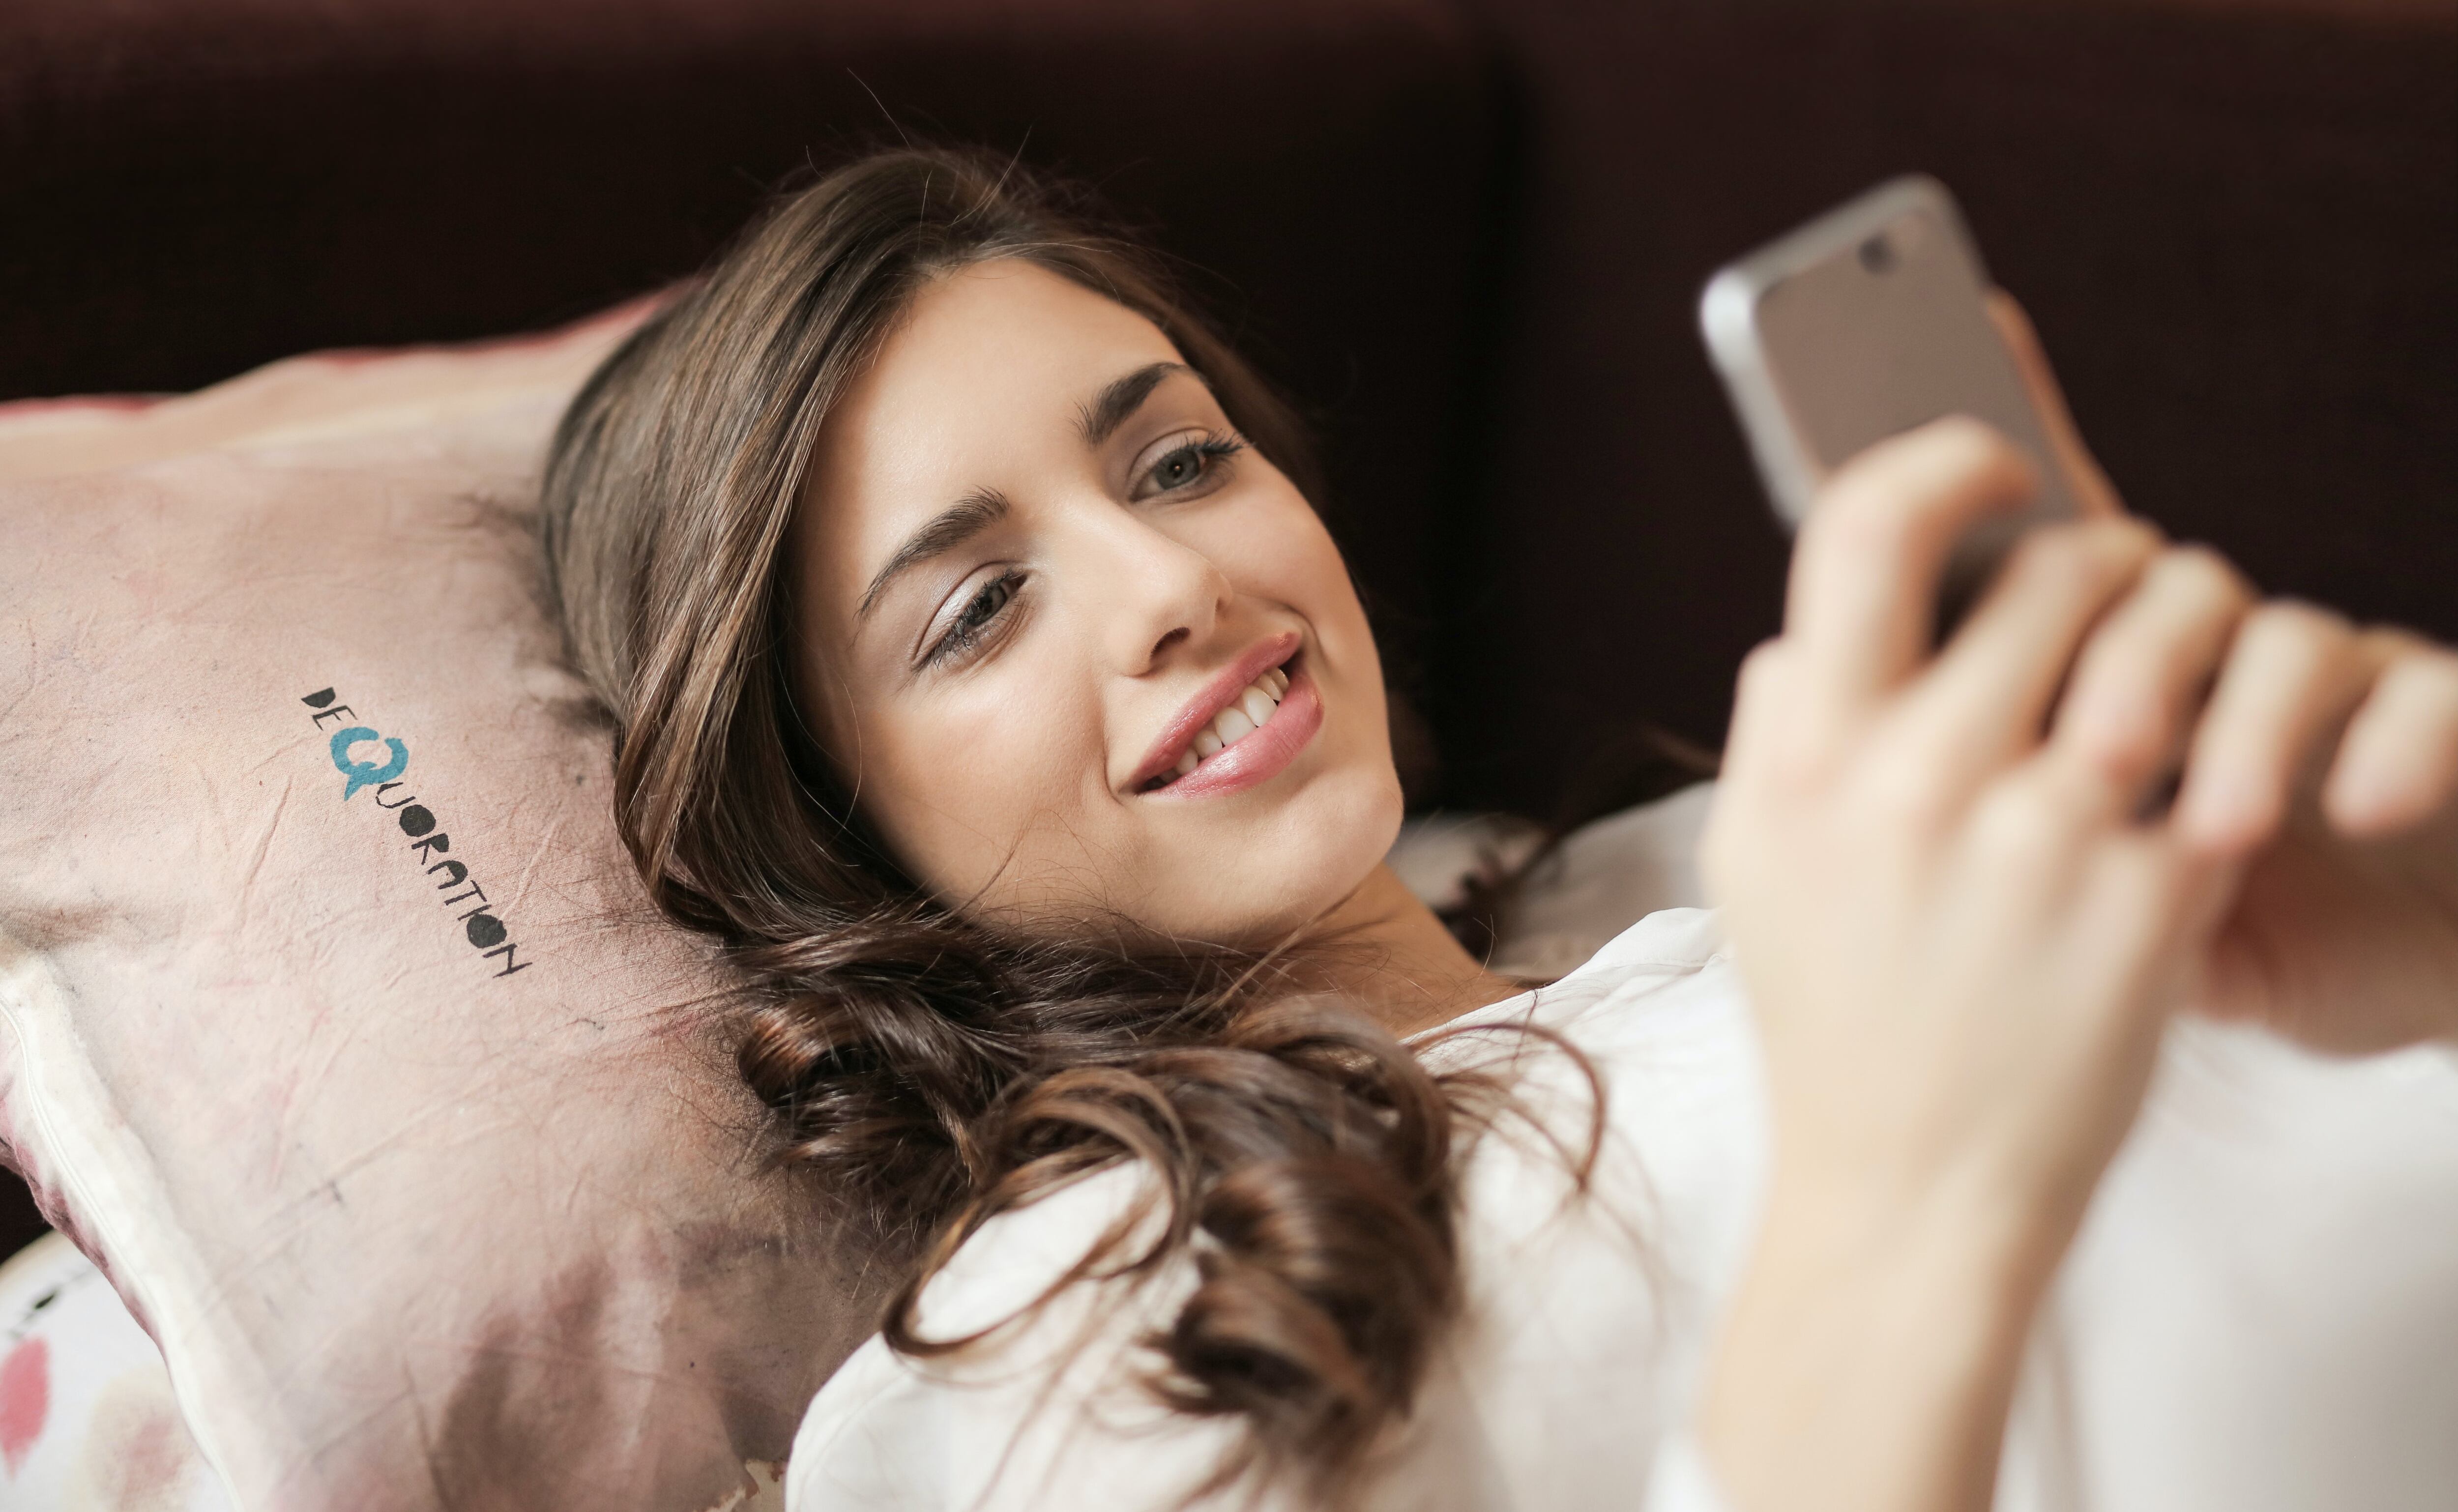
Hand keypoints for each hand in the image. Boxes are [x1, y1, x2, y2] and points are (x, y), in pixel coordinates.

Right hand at [1700, 418, 2247, 1511]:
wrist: (1914, 1191)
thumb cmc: (1835, 1017)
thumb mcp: (1747, 864)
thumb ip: (1769, 728)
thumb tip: (1807, 623)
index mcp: (1803, 761)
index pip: (1868, 528)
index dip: (1943, 462)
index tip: (1994, 467)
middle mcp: (1911, 784)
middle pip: (2044, 568)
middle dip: (2096, 551)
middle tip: (2113, 577)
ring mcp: (2036, 840)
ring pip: (2155, 631)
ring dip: (2182, 615)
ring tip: (2178, 645)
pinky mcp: (2145, 899)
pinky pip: (2221, 749)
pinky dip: (2229, 733)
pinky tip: (2212, 755)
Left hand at [1995, 294, 2457, 1050]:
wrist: (2370, 998)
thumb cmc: (2179, 936)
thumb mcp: (2044, 875)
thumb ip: (1938, 773)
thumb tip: (1784, 669)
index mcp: (2099, 673)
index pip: (2040, 555)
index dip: (1998, 484)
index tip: (1983, 468)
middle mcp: (2204, 656)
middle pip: (2150, 587)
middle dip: (2121, 664)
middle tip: (2089, 761)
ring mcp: (2322, 687)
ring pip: (2281, 632)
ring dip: (2245, 726)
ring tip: (2209, 829)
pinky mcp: (2434, 732)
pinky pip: (2423, 697)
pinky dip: (2397, 743)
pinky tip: (2357, 805)